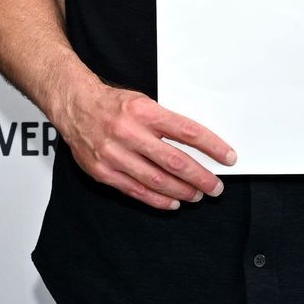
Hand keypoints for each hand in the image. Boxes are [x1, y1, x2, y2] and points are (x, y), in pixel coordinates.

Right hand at [48, 69, 235, 209]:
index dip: (212, 147)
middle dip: (200, 177)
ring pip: (156, 180)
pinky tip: (173, 202)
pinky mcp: (103, 171)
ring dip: (182, 191)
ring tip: (198, 195)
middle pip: (174, 160)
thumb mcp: (143, 102)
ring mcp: (114, 154)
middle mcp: (129, 133)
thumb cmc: (113, 104)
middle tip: (216, 186)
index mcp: (144, 112)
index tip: (227, 157)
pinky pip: (136, 190)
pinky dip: (157, 199)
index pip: (187, 132)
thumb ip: (166, 122)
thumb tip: (198, 144)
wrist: (75, 106)